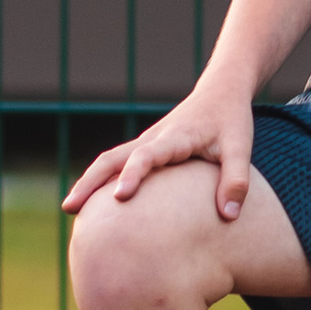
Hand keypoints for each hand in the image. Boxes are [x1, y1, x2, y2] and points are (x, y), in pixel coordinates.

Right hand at [63, 77, 257, 222]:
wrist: (220, 92)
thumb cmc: (230, 120)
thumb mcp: (241, 147)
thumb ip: (236, 181)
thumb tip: (229, 217)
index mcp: (175, 137)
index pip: (147, 155)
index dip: (132, 174)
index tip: (120, 197)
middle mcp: (153, 138)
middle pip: (112, 157)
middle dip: (90, 181)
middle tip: (69, 207)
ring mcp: (145, 143)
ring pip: (108, 160)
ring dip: (88, 181)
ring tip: (69, 208)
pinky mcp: (145, 149)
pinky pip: (116, 163)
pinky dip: (100, 179)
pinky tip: (93, 204)